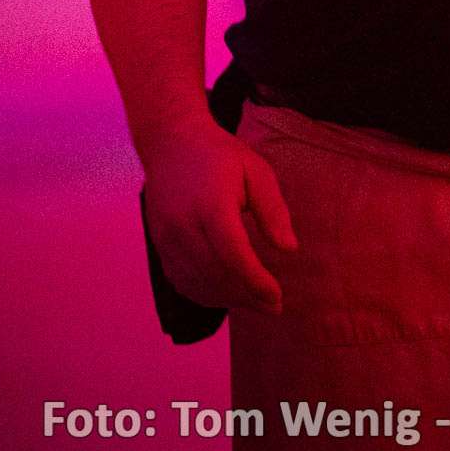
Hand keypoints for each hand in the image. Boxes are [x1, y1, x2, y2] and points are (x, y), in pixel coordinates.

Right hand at [142, 122, 297, 314]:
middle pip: (216, 274)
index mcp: (211, 204)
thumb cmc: (220, 156)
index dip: (255, 281)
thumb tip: (289, 249)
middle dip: (247, 296)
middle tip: (274, 306)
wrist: (172, 144)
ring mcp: (167, 238)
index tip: (277, 296)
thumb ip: (273, 210)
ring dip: (228, 299)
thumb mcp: (256, 171)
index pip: (233, 254)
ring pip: (197, 283)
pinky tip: (227, 295)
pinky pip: (181, 281)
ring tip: (256, 303)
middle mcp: (183, 225)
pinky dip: (205, 294)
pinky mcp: (159, 246)